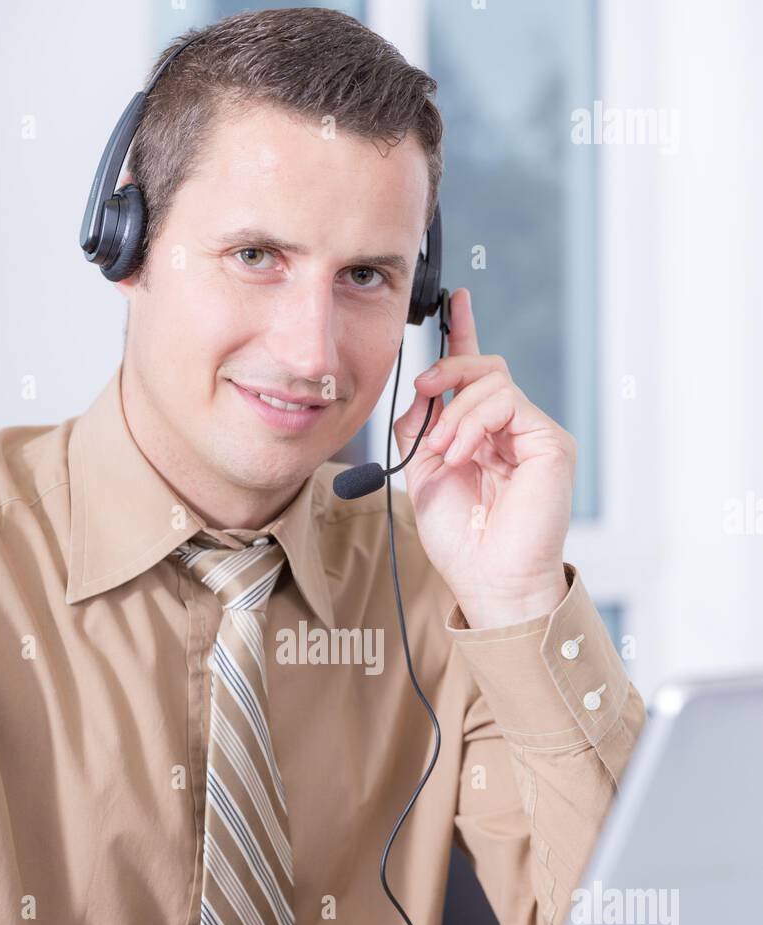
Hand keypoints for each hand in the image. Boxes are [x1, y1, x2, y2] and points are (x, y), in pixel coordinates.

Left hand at [393, 288, 574, 627]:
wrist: (487, 577)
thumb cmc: (460, 538)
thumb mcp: (421, 471)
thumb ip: (420, 425)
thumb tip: (423, 388)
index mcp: (483, 434)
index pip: (477, 376)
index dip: (466, 335)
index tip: (455, 301)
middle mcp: (512, 430)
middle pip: (485, 368)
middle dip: (448, 370)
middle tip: (424, 392)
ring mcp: (534, 434)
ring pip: (493, 382)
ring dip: (457, 412)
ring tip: (444, 451)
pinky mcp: (550, 443)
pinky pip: (508, 403)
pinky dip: (475, 423)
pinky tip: (461, 453)